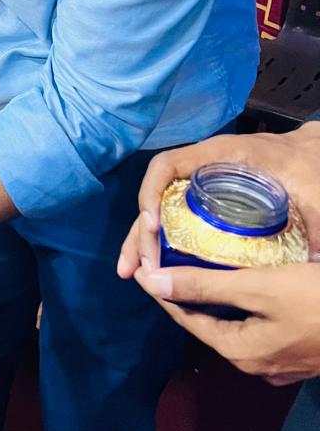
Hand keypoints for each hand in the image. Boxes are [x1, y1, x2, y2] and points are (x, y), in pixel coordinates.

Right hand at [118, 124, 319, 280]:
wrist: (319, 156)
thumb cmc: (311, 167)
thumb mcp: (313, 195)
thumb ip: (315, 224)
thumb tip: (312, 263)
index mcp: (220, 157)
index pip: (167, 166)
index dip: (151, 194)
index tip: (152, 228)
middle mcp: (203, 170)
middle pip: (157, 196)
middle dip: (139, 232)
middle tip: (132, 270)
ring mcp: (203, 186)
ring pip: (163, 210)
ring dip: (143, 240)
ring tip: (130, 273)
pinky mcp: (210, 202)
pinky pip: (177, 217)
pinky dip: (163, 241)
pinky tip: (160, 267)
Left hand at [136, 262, 319, 383]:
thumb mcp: (260, 287)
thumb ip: (205, 285)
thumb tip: (151, 282)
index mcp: (241, 352)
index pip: (186, 318)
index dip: (162, 290)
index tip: (142, 263)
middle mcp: (257, 363)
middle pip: (210, 322)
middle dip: (187, 292)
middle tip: (168, 258)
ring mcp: (282, 361)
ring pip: (236, 324)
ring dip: (216, 297)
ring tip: (198, 263)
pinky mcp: (302, 350)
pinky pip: (260, 326)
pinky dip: (245, 304)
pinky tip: (244, 282)